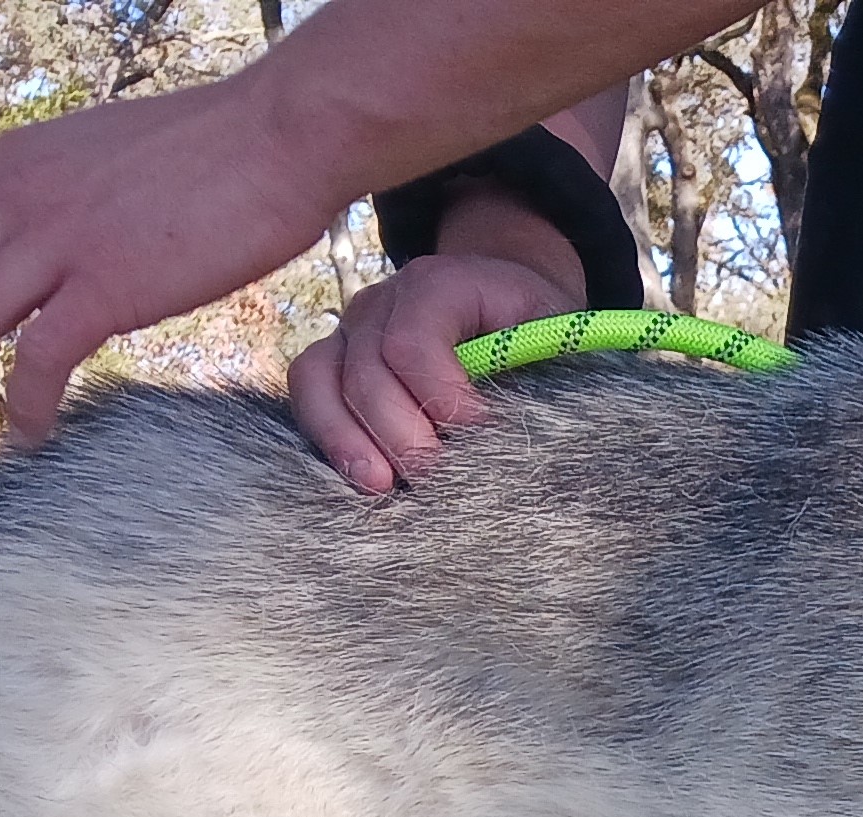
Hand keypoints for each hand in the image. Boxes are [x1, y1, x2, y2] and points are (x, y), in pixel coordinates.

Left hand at [0, 73, 350, 448]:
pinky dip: (25, 405)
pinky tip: (34, 433)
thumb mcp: (101, 159)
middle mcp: (17, 197)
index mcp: (12, 166)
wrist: (276, 139)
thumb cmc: (214, 152)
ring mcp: (59, 240)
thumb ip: (61, 198)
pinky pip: (38, 358)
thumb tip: (56, 248)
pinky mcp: (108, 284)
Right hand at [287, 248, 581, 492]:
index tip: (475, 432)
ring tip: (380, 485)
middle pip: (366, 368)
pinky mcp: (334, 363)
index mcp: (441, 284)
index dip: (439, 393)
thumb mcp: (553, 333)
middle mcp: (384, 302)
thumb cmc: (534, 328)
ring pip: (320, 378)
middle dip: (399, 432)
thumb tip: (521, 429)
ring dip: (348, 439)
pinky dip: (328, 437)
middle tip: (432, 476)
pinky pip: (308, 395)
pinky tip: (361, 477)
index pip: (413, 339)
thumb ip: (540, 368)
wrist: (507, 305)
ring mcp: (351, 330)